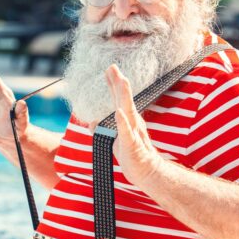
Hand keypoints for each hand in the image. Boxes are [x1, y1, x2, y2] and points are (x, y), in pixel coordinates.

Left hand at [105, 64, 163, 182]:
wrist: (147, 172)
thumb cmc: (131, 154)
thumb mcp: (114, 140)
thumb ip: (104, 128)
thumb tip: (92, 121)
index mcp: (127, 119)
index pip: (119, 99)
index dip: (113, 84)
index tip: (109, 68)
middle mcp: (132, 122)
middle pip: (124, 99)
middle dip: (118, 82)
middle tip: (112, 66)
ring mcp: (133, 132)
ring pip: (128, 111)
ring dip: (124, 95)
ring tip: (121, 80)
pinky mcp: (132, 145)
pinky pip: (126, 133)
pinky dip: (122, 122)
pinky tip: (118, 113)